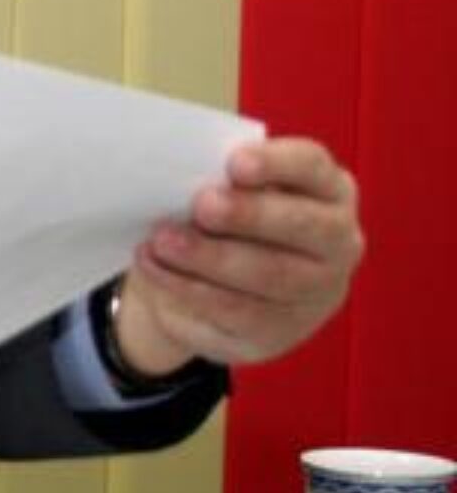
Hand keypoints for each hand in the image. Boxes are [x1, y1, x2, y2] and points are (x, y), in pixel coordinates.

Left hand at [114, 137, 363, 374]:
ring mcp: (318, 290)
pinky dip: (189, 287)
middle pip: (303, 224)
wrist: (209, 287)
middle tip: (202, 206)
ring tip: (164, 241)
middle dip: (249, 214)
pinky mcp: (282, 329)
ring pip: (270, 274)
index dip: (277, 163)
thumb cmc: (222, 221)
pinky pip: (238, 310)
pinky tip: (156, 267)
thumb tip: (187, 177)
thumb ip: (219, 181)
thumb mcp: (223, 194)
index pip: (312, 166)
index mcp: (328, 189)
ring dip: (211, 256)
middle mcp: (336, 239)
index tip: (235, 163)